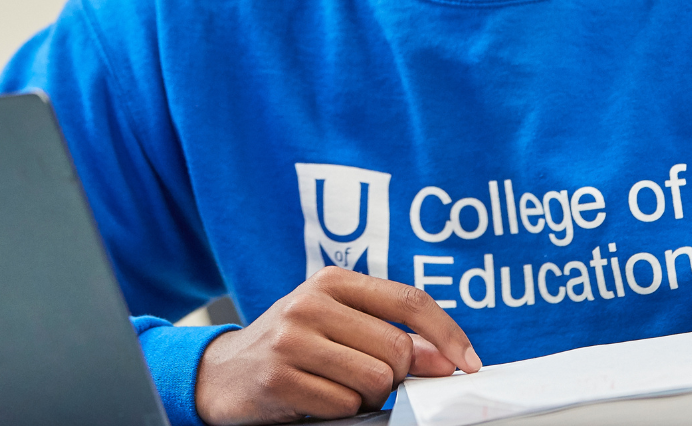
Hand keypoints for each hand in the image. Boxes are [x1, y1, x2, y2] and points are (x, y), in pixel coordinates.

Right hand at [195, 266, 480, 424]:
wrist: (223, 373)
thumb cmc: (291, 344)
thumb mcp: (338, 323)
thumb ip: (391, 333)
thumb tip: (445, 358)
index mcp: (333, 280)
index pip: (409, 301)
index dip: (447, 334)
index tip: (468, 362)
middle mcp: (311, 303)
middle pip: (398, 350)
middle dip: (395, 375)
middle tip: (365, 377)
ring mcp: (292, 340)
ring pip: (376, 381)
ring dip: (367, 396)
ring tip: (336, 385)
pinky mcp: (279, 379)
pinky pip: (344, 406)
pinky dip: (339, 411)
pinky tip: (315, 398)